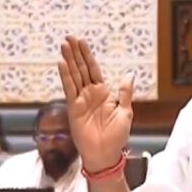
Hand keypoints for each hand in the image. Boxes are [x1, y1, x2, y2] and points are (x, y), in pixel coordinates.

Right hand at [58, 36, 133, 171]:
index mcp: (103, 93)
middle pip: (81, 69)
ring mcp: (81, 100)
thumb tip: (129, 75)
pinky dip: (66, 77)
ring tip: (64, 46)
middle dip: (75, 53)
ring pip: (74, 76)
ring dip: (69, 61)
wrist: (106, 154)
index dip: (87, 56)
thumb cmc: (117, 136)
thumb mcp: (126, 111)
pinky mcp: (74, 108)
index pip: (93, 69)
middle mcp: (90, 94)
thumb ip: (125, 92)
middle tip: (69, 37)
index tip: (81, 42)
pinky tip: (62, 64)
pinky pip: (70, 89)